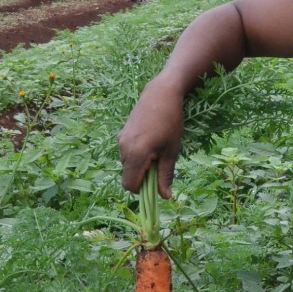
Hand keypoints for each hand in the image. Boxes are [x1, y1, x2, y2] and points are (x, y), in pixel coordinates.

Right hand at [117, 80, 184, 195]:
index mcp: (135, 155)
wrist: (161, 94)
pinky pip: (127, 153)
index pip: (130, 185)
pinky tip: (151, 142)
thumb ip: (165, 175)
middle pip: (128, 176)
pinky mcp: (121, 134)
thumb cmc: (171, 122)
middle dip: (142, 178)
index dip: (143, 191)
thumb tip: (165, 197)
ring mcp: (120, 140)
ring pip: (127, 165)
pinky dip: (137, 156)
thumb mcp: (171, 151)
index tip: (157, 183)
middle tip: (160, 165)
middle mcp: (123, 148)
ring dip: (140, 166)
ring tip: (157, 151)